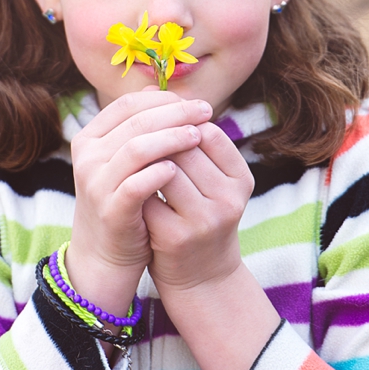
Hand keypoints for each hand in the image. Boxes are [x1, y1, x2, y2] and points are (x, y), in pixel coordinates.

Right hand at [66, 90, 212, 314]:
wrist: (104, 254)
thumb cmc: (124, 201)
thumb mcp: (127, 161)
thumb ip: (140, 128)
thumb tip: (164, 91)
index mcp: (90, 138)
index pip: (129, 104)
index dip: (165, 100)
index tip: (196, 102)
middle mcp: (87, 156)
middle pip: (136, 121)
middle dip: (176, 113)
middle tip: (206, 111)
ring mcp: (95, 184)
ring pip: (137, 148)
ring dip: (172, 138)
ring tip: (199, 135)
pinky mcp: (110, 210)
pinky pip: (136, 185)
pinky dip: (159, 173)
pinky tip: (180, 169)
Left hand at [141, 120, 254, 291]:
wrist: (202, 275)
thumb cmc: (202, 216)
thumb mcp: (215, 183)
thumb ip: (198, 147)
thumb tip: (158, 94)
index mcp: (241, 180)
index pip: (210, 133)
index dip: (181, 124)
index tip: (162, 124)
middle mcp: (228, 199)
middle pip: (186, 149)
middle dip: (160, 139)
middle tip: (138, 136)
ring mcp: (203, 220)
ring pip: (165, 170)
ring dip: (145, 160)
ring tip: (131, 156)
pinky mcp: (176, 237)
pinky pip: (148, 197)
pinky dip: (135, 186)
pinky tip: (127, 183)